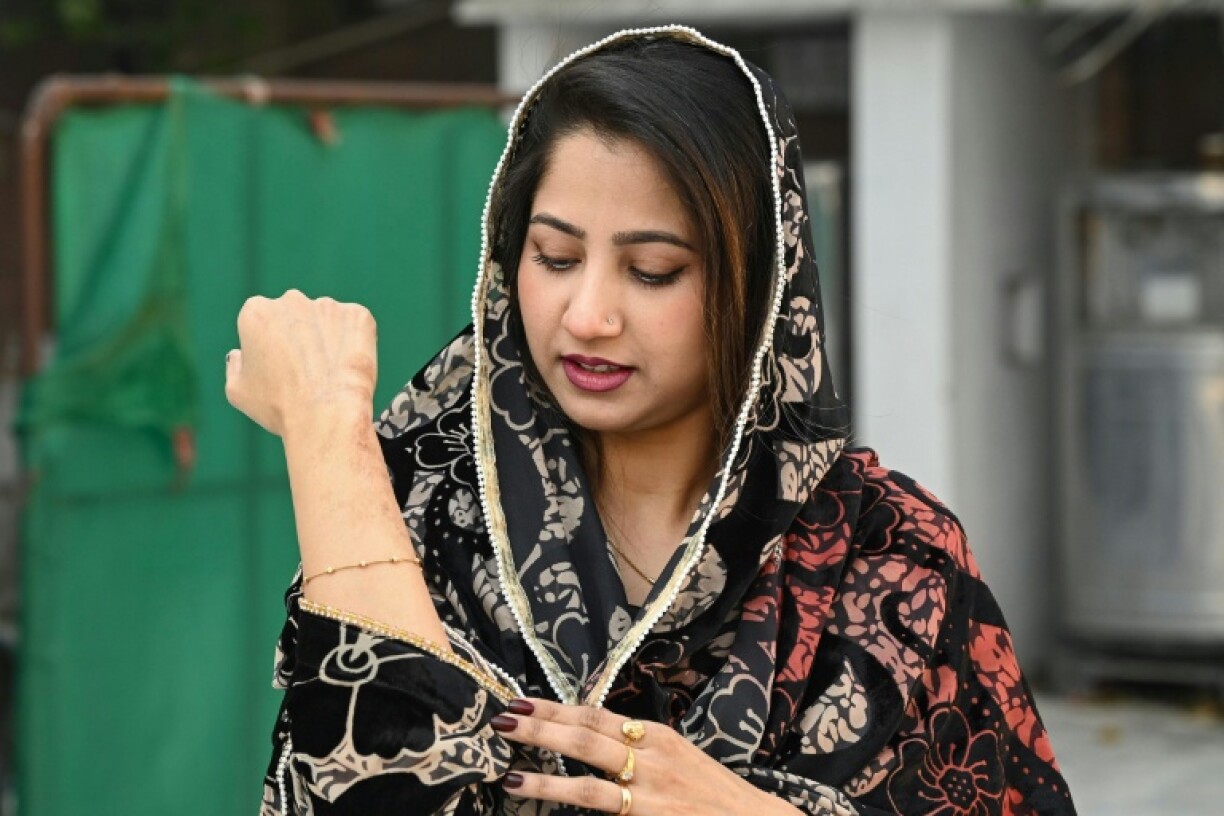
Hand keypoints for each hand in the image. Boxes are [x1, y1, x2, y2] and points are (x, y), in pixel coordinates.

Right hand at [225, 289, 377, 437]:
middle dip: (300, 337)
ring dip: (329, 340)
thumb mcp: (238, 391)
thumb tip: (239, 354)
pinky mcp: (359, 316)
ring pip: (327, 321)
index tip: (280, 369)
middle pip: (295, 316)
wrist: (327, 415)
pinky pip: (356, 327)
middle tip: (308, 371)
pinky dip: (356, 343)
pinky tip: (350, 367)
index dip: (271, 347)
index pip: (262, 322)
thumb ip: (235, 366)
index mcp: (256, 312)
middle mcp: (291, 301)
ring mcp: (328, 306)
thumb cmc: (279, 406)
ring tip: (331, 373)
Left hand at [493, 698, 795, 814]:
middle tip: (502, 718)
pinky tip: (543, 797)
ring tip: (510, 769)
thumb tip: (592, 738)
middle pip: (585, 736)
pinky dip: (570, 801)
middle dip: (541, 727)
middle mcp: (652, 757)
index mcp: (656, 736)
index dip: (555, 709)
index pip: (594, 716)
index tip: (521, 702)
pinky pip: (603, 807)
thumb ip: (640, 749)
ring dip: (546, 772)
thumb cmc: (714, 795)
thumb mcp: (678, 759)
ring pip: (588, 778)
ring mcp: (651, 791)